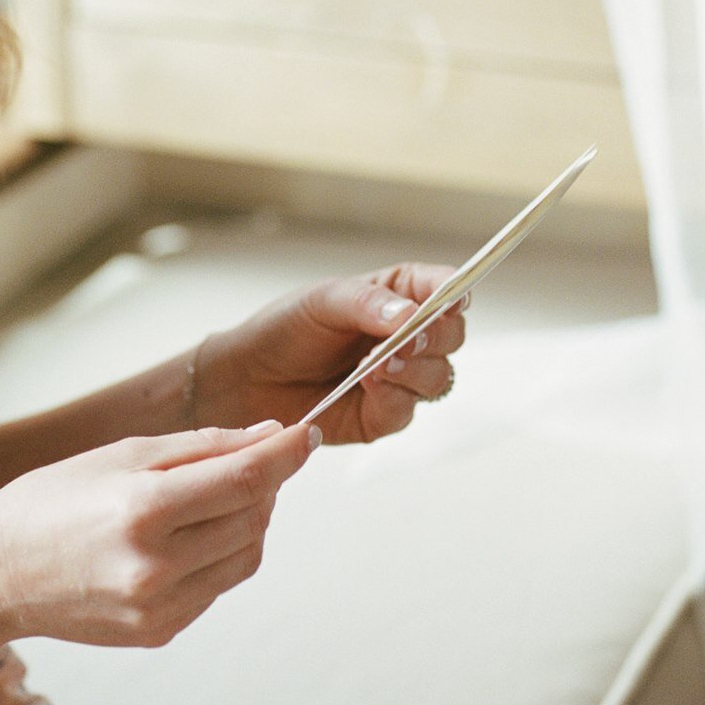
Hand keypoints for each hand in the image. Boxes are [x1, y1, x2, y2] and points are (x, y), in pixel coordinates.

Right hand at [0, 421, 315, 647]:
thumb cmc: (50, 503)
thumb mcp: (122, 455)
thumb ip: (203, 447)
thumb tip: (269, 438)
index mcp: (144, 511)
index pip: (247, 480)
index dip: (286, 455)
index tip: (306, 434)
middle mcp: (156, 566)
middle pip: (253, 517)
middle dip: (264, 483)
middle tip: (248, 460)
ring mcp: (160, 607)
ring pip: (247, 556)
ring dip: (248, 520)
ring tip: (213, 498)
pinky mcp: (161, 631)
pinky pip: (218, 585)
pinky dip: (220, 554)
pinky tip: (186, 537)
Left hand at [194, 263, 468, 444]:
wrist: (249, 377)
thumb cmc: (286, 328)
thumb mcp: (325, 301)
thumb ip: (370, 304)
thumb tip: (411, 315)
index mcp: (400, 295)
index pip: (446, 288)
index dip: (456, 292)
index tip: (453, 298)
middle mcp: (407, 336)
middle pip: (452, 336)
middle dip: (435, 337)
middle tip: (408, 339)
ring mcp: (400, 378)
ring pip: (439, 377)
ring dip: (414, 370)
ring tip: (376, 365)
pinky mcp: (383, 415)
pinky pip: (407, 410)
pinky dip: (392, 398)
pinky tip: (367, 387)